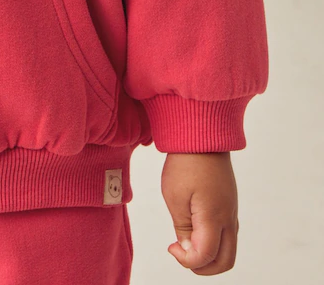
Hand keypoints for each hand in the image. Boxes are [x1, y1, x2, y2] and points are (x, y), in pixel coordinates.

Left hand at [162, 151, 238, 274]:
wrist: (202, 135)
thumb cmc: (186, 162)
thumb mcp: (175, 196)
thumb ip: (183, 228)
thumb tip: (189, 249)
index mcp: (214, 217)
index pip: (207, 257)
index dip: (187, 260)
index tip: (171, 247)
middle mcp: (228, 218)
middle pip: (226, 261)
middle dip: (203, 267)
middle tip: (181, 254)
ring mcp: (232, 212)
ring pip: (229, 249)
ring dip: (209, 255)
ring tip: (186, 241)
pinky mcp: (230, 205)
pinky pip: (228, 234)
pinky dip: (214, 242)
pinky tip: (194, 229)